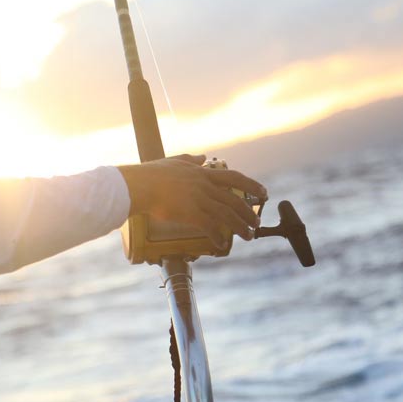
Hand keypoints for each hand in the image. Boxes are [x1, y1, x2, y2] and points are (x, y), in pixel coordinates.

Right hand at [117, 154, 267, 245]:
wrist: (139, 185)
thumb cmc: (152, 173)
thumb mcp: (175, 161)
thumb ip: (191, 159)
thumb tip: (203, 157)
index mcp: (202, 173)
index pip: (234, 178)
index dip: (252, 185)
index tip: (263, 192)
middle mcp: (205, 186)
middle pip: (235, 200)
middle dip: (249, 213)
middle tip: (256, 222)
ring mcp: (199, 200)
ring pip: (227, 215)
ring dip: (241, 227)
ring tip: (249, 236)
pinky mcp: (191, 213)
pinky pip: (210, 227)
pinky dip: (218, 236)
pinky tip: (221, 244)